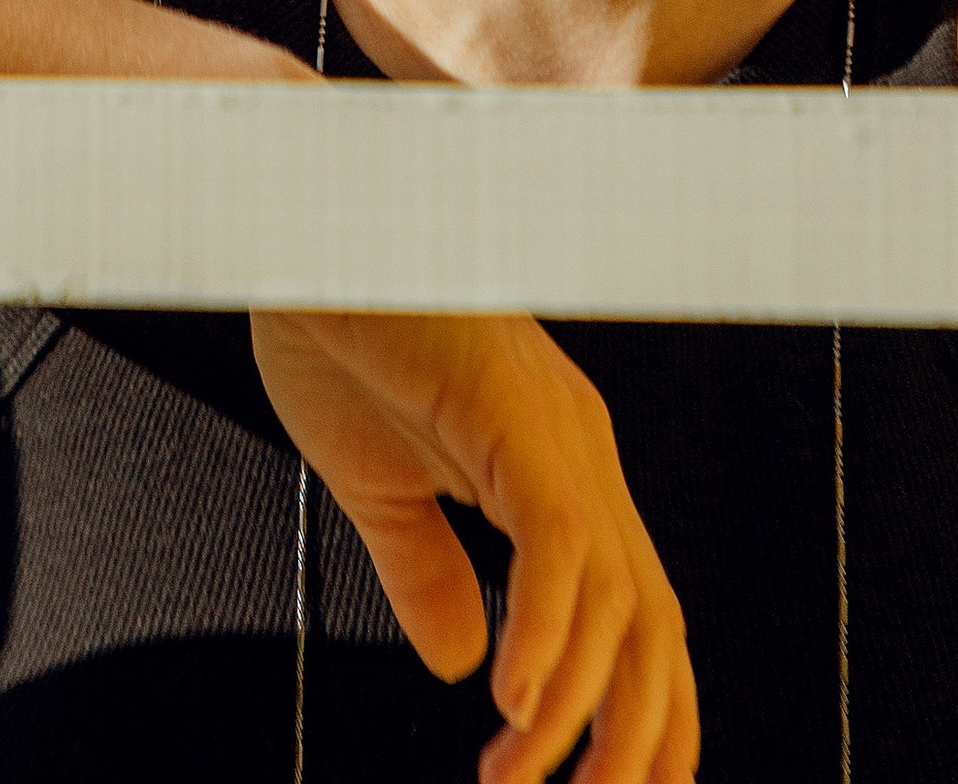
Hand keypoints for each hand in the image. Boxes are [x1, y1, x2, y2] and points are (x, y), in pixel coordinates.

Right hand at [250, 307, 697, 783]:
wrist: (304, 230)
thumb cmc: (337, 327)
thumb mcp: (377, 484)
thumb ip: (424, 570)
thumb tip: (462, 662)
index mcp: (556, 469)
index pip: (637, 618)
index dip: (646, 716)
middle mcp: (579, 455)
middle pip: (653, 628)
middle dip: (637, 745)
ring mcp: (558, 435)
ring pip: (617, 603)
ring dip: (576, 714)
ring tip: (515, 783)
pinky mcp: (517, 418)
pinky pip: (559, 545)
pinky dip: (549, 634)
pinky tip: (517, 702)